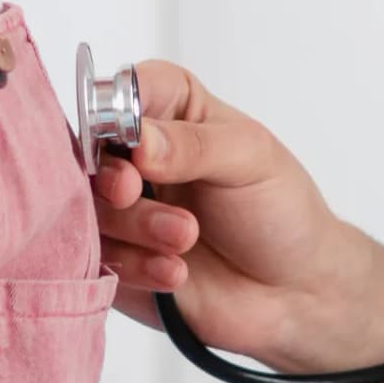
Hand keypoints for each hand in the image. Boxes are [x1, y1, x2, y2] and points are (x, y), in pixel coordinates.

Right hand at [88, 60, 370, 368]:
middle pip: (90, 151)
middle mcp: (137, 156)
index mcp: (172, 111)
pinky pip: (98, 258)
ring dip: (135, 225)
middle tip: (131, 190)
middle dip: (109, 174)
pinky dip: (135, 265)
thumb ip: (193, 145)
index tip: (131, 137)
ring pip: (91, 209)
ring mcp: (124, 209)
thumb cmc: (278, 211)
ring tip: (186, 237)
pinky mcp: (116, 259)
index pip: (125, 90)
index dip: (114, 109)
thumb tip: (139, 142)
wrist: (294, 292)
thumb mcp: (250, 160)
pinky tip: (175, 272)